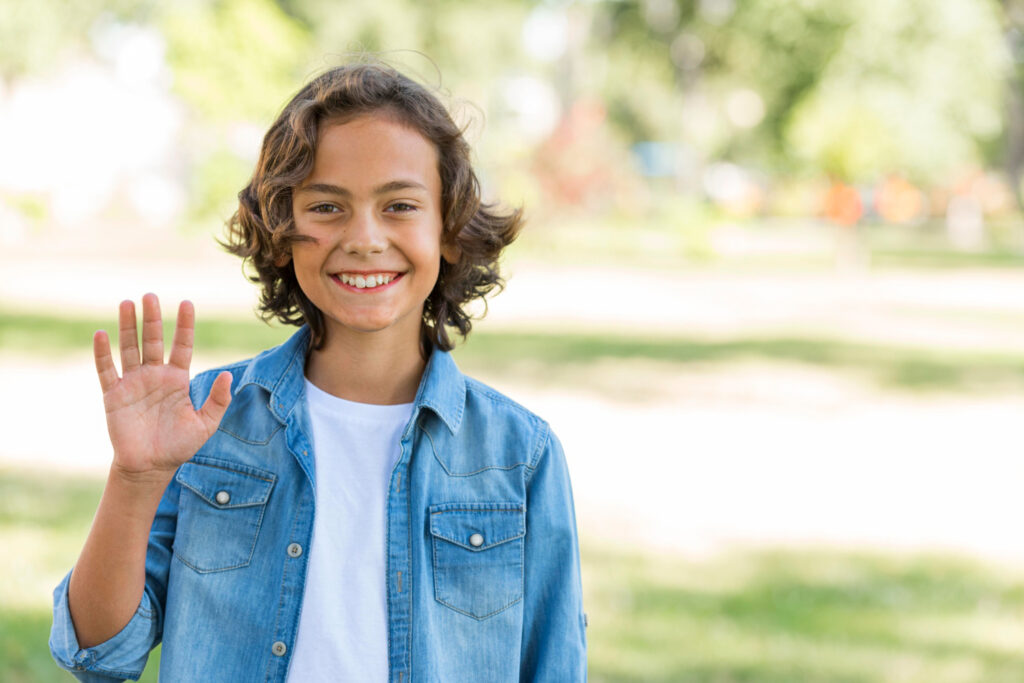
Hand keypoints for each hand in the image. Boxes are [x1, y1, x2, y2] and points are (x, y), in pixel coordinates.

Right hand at [93, 293, 231, 480]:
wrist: (151, 467)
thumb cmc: (179, 445)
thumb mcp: (206, 424)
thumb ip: (218, 400)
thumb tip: (229, 374)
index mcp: (177, 379)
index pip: (182, 345)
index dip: (184, 325)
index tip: (187, 303)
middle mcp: (155, 375)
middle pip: (153, 340)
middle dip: (152, 318)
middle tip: (150, 295)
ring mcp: (133, 383)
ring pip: (130, 348)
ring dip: (128, 327)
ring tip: (127, 303)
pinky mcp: (114, 395)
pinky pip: (106, 370)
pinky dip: (103, 353)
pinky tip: (101, 334)